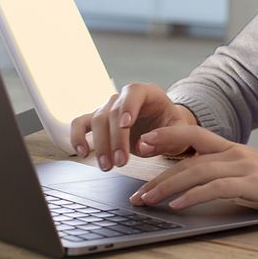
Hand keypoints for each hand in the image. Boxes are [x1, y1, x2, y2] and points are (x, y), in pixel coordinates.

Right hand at [69, 82, 198, 170]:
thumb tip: (144, 145)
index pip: (134, 93)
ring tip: (107, 166)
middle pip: (113, 112)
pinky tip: (82, 153)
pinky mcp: (98, 120)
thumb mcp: (180, 132)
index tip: (126, 125)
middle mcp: (125, 97)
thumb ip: (167, 137)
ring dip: (100, 145)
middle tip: (121, 162)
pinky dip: (77, 136)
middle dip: (115, 139)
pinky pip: (80, 123)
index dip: (128, 107)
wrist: (163, 128)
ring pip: (96, 120)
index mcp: (148, 93)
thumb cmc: (171, 127)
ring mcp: (109, 107)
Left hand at [127, 125, 257, 217]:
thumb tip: (201, 188)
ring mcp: (245, 167)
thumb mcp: (255, 176)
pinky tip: (179, 205)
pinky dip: (194, 196)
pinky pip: (217, 187)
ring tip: (146, 200)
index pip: (194, 137)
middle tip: (133, 189)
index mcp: (234, 150)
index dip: (168, 137)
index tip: (143, 144)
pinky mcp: (255, 183)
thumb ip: (230, 177)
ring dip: (167, 186)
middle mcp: (236, 153)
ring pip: (197, 171)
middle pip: (187, 156)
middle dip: (157, 172)